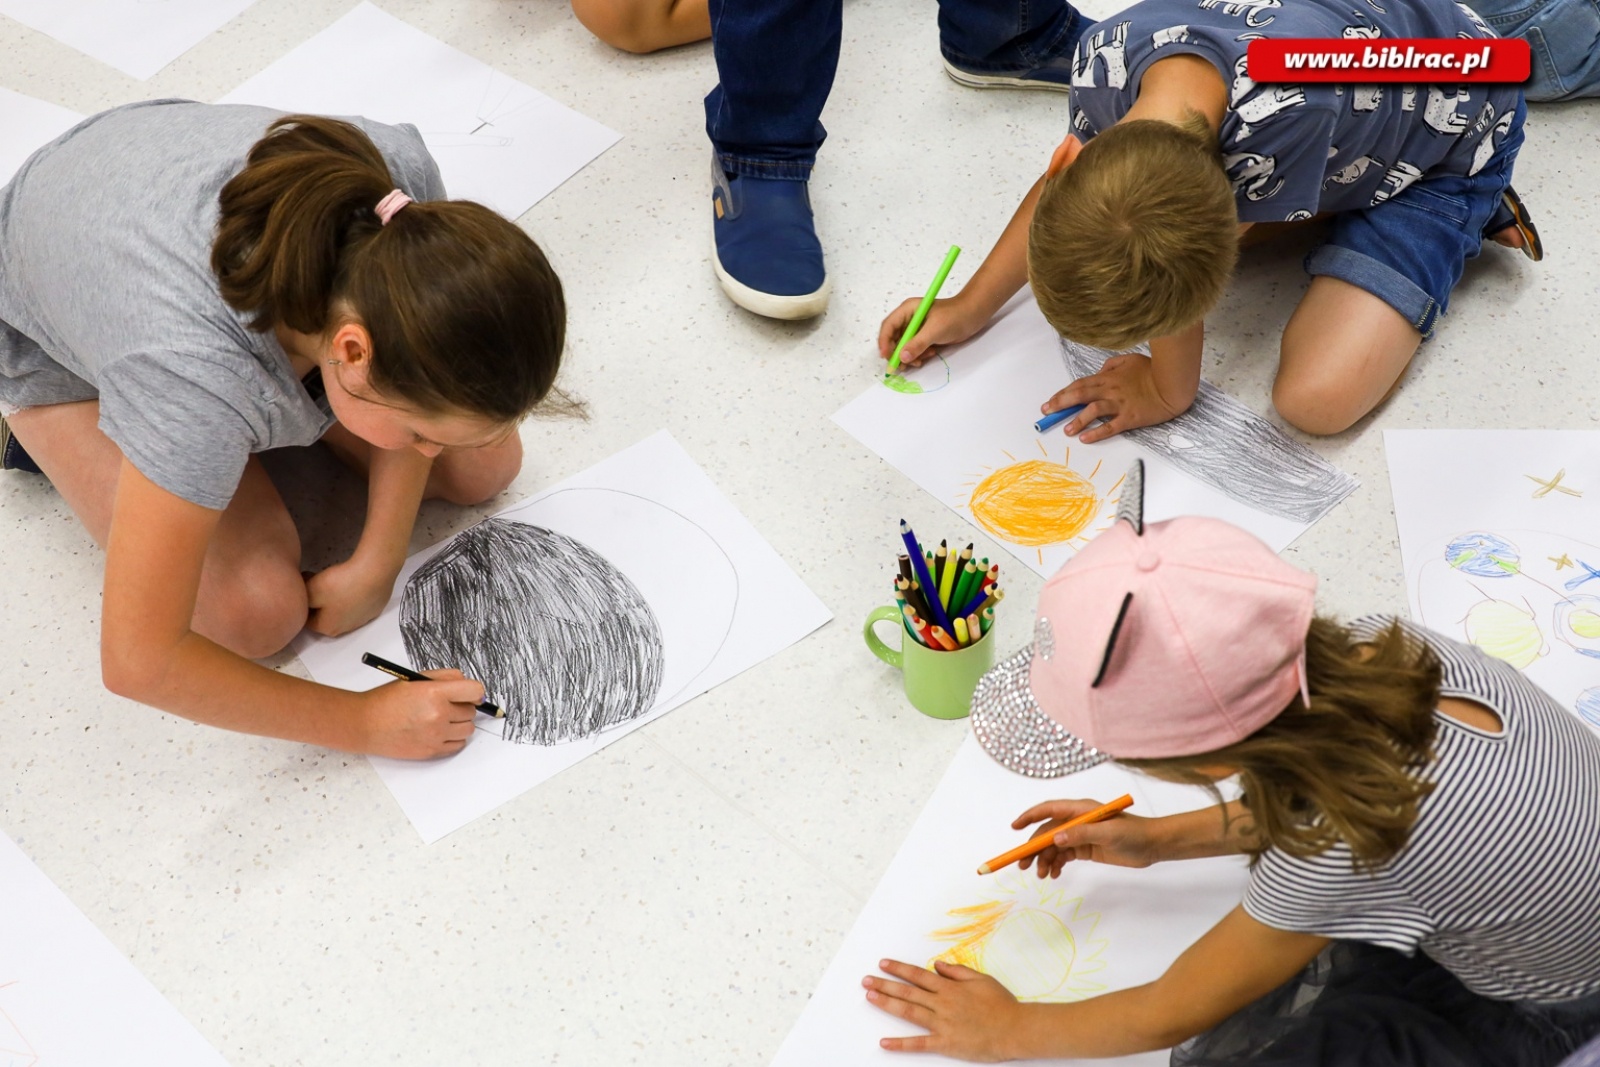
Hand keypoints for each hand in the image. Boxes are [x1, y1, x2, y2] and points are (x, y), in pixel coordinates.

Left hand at [305, 554, 401, 636]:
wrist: (375, 572)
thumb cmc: (342, 583)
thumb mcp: (311, 589)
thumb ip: (301, 597)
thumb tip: (301, 597)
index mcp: (327, 627)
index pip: (307, 620)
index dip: (304, 602)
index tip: (305, 586)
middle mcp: (345, 629)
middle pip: (325, 617)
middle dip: (319, 603)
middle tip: (319, 583)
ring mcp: (362, 620)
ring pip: (342, 611)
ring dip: (337, 600)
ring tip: (338, 582)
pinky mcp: (375, 609)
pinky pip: (358, 604)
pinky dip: (353, 596)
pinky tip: (354, 583)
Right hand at [360, 670, 484, 758]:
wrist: (365, 724)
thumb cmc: (387, 700)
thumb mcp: (416, 679)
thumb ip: (446, 678)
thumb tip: (469, 686)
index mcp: (435, 693)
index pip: (475, 691)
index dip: (474, 692)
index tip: (470, 694)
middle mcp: (438, 714)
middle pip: (471, 711)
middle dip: (462, 706)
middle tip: (445, 705)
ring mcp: (436, 735)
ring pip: (468, 729)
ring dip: (460, 723)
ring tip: (442, 719)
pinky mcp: (432, 751)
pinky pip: (458, 745)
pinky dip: (453, 738)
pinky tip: (439, 731)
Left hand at [863, 959, 1021, 1060]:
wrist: (1016, 1029)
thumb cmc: (1002, 1004)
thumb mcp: (981, 979)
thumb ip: (957, 972)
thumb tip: (937, 965)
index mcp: (950, 987)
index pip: (918, 975)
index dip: (899, 969)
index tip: (883, 964)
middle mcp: (942, 1003)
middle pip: (908, 992)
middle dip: (885, 985)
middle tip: (866, 980)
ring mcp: (942, 1023)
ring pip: (909, 1012)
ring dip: (887, 1004)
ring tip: (870, 997)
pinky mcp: (945, 1043)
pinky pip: (919, 1044)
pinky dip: (900, 1044)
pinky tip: (884, 1043)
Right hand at [878, 295, 985, 367]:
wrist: (974, 315)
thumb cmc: (955, 316)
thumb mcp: (935, 330)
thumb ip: (918, 344)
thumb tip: (902, 357)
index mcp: (907, 310)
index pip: (888, 326)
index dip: (884, 342)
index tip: (887, 357)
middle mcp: (908, 319)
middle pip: (893, 339)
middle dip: (897, 353)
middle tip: (902, 366)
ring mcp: (916, 328)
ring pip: (903, 347)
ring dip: (909, 356)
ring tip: (921, 360)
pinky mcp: (924, 337)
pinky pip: (914, 349)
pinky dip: (918, 356)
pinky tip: (930, 355)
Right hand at [1012, 799, 1164, 877]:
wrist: (1153, 845)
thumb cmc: (1134, 834)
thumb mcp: (1109, 833)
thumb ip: (1082, 834)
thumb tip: (1055, 838)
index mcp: (1080, 810)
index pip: (1049, 810)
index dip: (1029, 816)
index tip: (1014, 827)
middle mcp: (1077, 821)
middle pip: (1047, 832)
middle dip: (1033, 848)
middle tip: (1023, 866)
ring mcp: (1080, 835)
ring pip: (1054, 846)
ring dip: (1045, 860)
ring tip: (1042, 876)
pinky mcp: (1085, 848)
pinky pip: (1064, 855)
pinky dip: (1056, 864)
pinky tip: (1054, 875)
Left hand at [1039, 352, 1186, 443]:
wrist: (1173, 384)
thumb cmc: (1153, 371)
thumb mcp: (1129, 360)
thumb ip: (1111, 365)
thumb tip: (1099, 372)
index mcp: (1108, 377)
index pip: (1079, 385)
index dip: (1062, 393)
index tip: (1050, 401)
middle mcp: (1110, 391)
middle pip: (1080, 396)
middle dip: (1060, 404)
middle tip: (1047, 413)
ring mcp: (1120, 405)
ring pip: (1093, 411)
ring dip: (1077, 421)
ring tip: (1067, 430)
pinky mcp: (1130, 418)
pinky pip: (1110, 427)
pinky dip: (1097, 433)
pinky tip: (1086, 438)